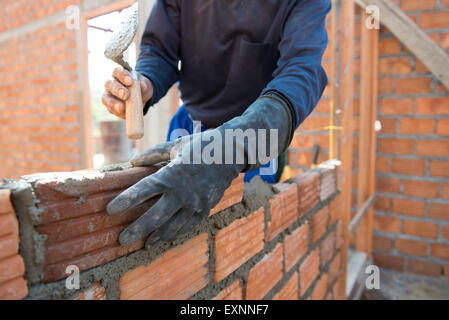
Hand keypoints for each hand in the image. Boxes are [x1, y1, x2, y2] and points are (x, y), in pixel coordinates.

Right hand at [102, 67, 152, 118]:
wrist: (142, 98)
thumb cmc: (142, 88)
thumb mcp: (146, 85)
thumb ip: (144, 85)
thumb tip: (141, 85)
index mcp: (119, 75)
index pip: (117, 72)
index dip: (122, 76)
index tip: (130, 81)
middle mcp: (111, 84)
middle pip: (109, 84)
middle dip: (118, 90)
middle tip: (125, 95)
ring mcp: (109, 96)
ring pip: (106, 98)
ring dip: (113, 103)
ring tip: (121, 107)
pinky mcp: (110, 107)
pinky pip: (110, 109)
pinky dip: (116, 112)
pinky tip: (122, 113)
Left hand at [106, 132, 241, 247]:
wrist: (231, 153)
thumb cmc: (200, 146)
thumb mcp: (175, 146)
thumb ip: (152, 155)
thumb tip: (132, 162)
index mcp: (172, 174)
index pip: (143, 190)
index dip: (125, 200)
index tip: (110, 210)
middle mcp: (183, 192)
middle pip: (155, 216)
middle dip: (137, 229)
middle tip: (122, 239)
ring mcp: (196, 203)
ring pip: (173, 226)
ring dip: (157, 236)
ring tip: (144, 244)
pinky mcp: (206, 208)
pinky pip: (189, 225)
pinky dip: (176, 233)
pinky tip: (166, 238)